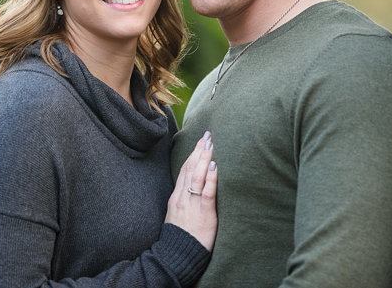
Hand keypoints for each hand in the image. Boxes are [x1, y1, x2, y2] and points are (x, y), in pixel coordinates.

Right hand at [165, 131, 217, 250]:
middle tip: (207, 135)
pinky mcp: (203, 214)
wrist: (176, 256)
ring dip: (204, 158)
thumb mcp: (177, 216)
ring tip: (211, 144)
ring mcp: (191, 205)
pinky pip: (207, 193)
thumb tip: (192, 191)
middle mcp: (182, 197)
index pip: (184, 170)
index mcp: (177, 197)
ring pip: (197, 177)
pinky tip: (214, 166)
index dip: (192, 155)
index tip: (199, 142)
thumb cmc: (181, 238)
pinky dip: (211, 178)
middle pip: (190, 169)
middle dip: (199, 151)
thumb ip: (184, 201)